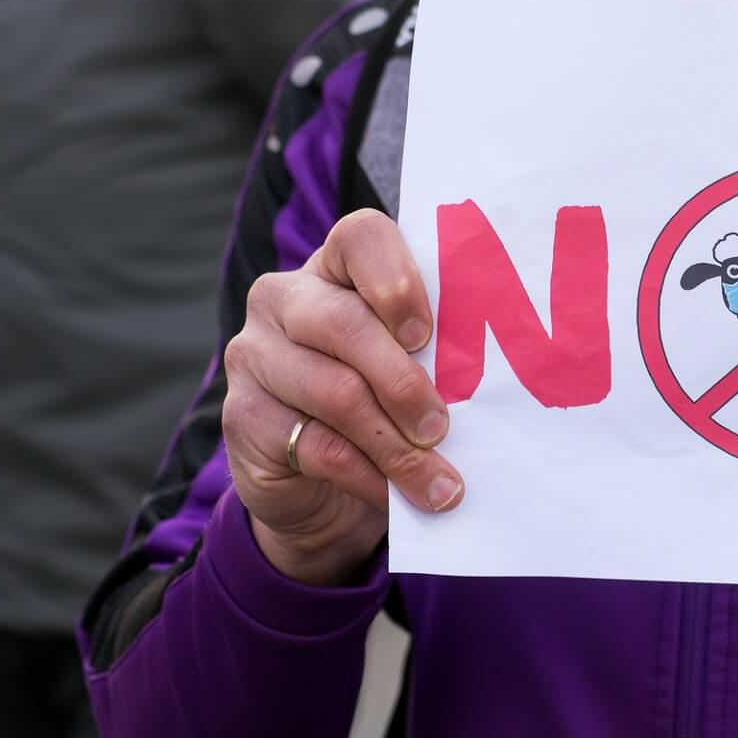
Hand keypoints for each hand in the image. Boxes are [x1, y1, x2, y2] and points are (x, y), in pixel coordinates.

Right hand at [222, 210, 461, 586]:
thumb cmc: (383, 409)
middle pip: (344, 325)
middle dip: (403, 383)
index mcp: (336, 268)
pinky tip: (397, 497)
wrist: (319, 488)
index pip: (361, 239)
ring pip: (334, 393)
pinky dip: (368, 477)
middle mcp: (285, 299)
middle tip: (442, 428)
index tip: (427, 336)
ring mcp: (254, 354)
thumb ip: (435, 359)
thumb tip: (495, 384)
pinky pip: (316, 446)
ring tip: (439, 483)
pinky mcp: (242, 416)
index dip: (397, 281)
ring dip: (396, 446)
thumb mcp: (412, 373)